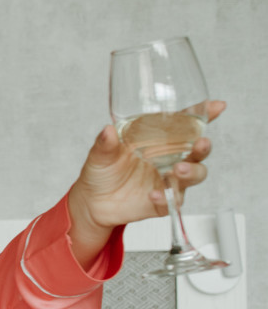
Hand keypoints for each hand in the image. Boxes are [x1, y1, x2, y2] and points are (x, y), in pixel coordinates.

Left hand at [65, 103, 220, 259]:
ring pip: (194, 175)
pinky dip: (166, 198)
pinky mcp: (164, 202)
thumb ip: (105, 143)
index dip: (204, 114)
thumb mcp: (99, 154)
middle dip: (203, 147)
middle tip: (201, 143)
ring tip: (177, 170)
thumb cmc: (102, 171)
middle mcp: (170, 159)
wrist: (92, 202)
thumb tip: (107, 130)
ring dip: (190, 172)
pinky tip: (155, 195)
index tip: (217, 106)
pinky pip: (173, 201)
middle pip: (197, 151)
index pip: (185, 125)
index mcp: (159, 141)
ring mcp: (169, 181)